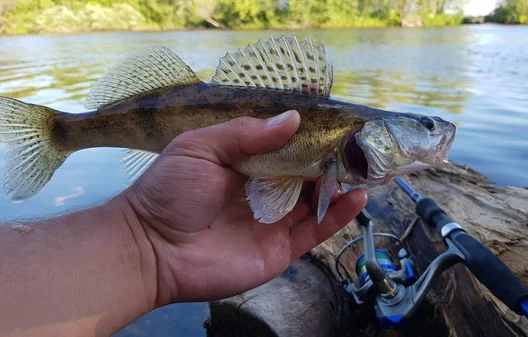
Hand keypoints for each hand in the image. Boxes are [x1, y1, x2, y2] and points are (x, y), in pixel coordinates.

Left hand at [124, 110, 367, 305]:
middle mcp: (263, 191)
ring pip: (315, 201)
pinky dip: (338, 216)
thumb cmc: (170, 192)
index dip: (309, 138)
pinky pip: (315, 231)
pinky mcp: (280, 249)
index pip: (284, 148)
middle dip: (330, 160)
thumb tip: (293, 119)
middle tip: (359, 146)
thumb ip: (246, 134)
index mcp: (245, 165)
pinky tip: (356, 197)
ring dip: (339, 185)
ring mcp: (274, 221)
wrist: (150, 249)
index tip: (336, 125)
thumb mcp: (201, 148)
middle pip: (305, 174)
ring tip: (363, 168)